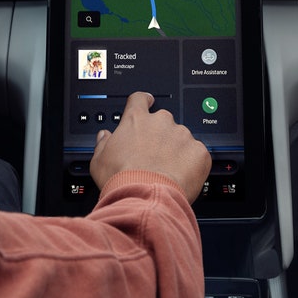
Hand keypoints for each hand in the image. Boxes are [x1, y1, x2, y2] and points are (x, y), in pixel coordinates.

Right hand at [90, 91, 211, 202]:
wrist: (144, 197)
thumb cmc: (121, 179)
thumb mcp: (99, 161)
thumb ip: (103, 144)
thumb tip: (104, 137)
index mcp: (136, 120)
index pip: (139, 100)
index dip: (143, 101)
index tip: (147, 103)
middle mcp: (161, 122)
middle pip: (163, 121)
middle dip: (161, 135)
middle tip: (155, 156)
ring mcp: (182, 135)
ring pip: (182, 138)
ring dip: (177, 150)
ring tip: (168, 171)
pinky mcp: (198, 152)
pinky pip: (197, 154)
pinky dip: (192, 164)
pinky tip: (182, 177)